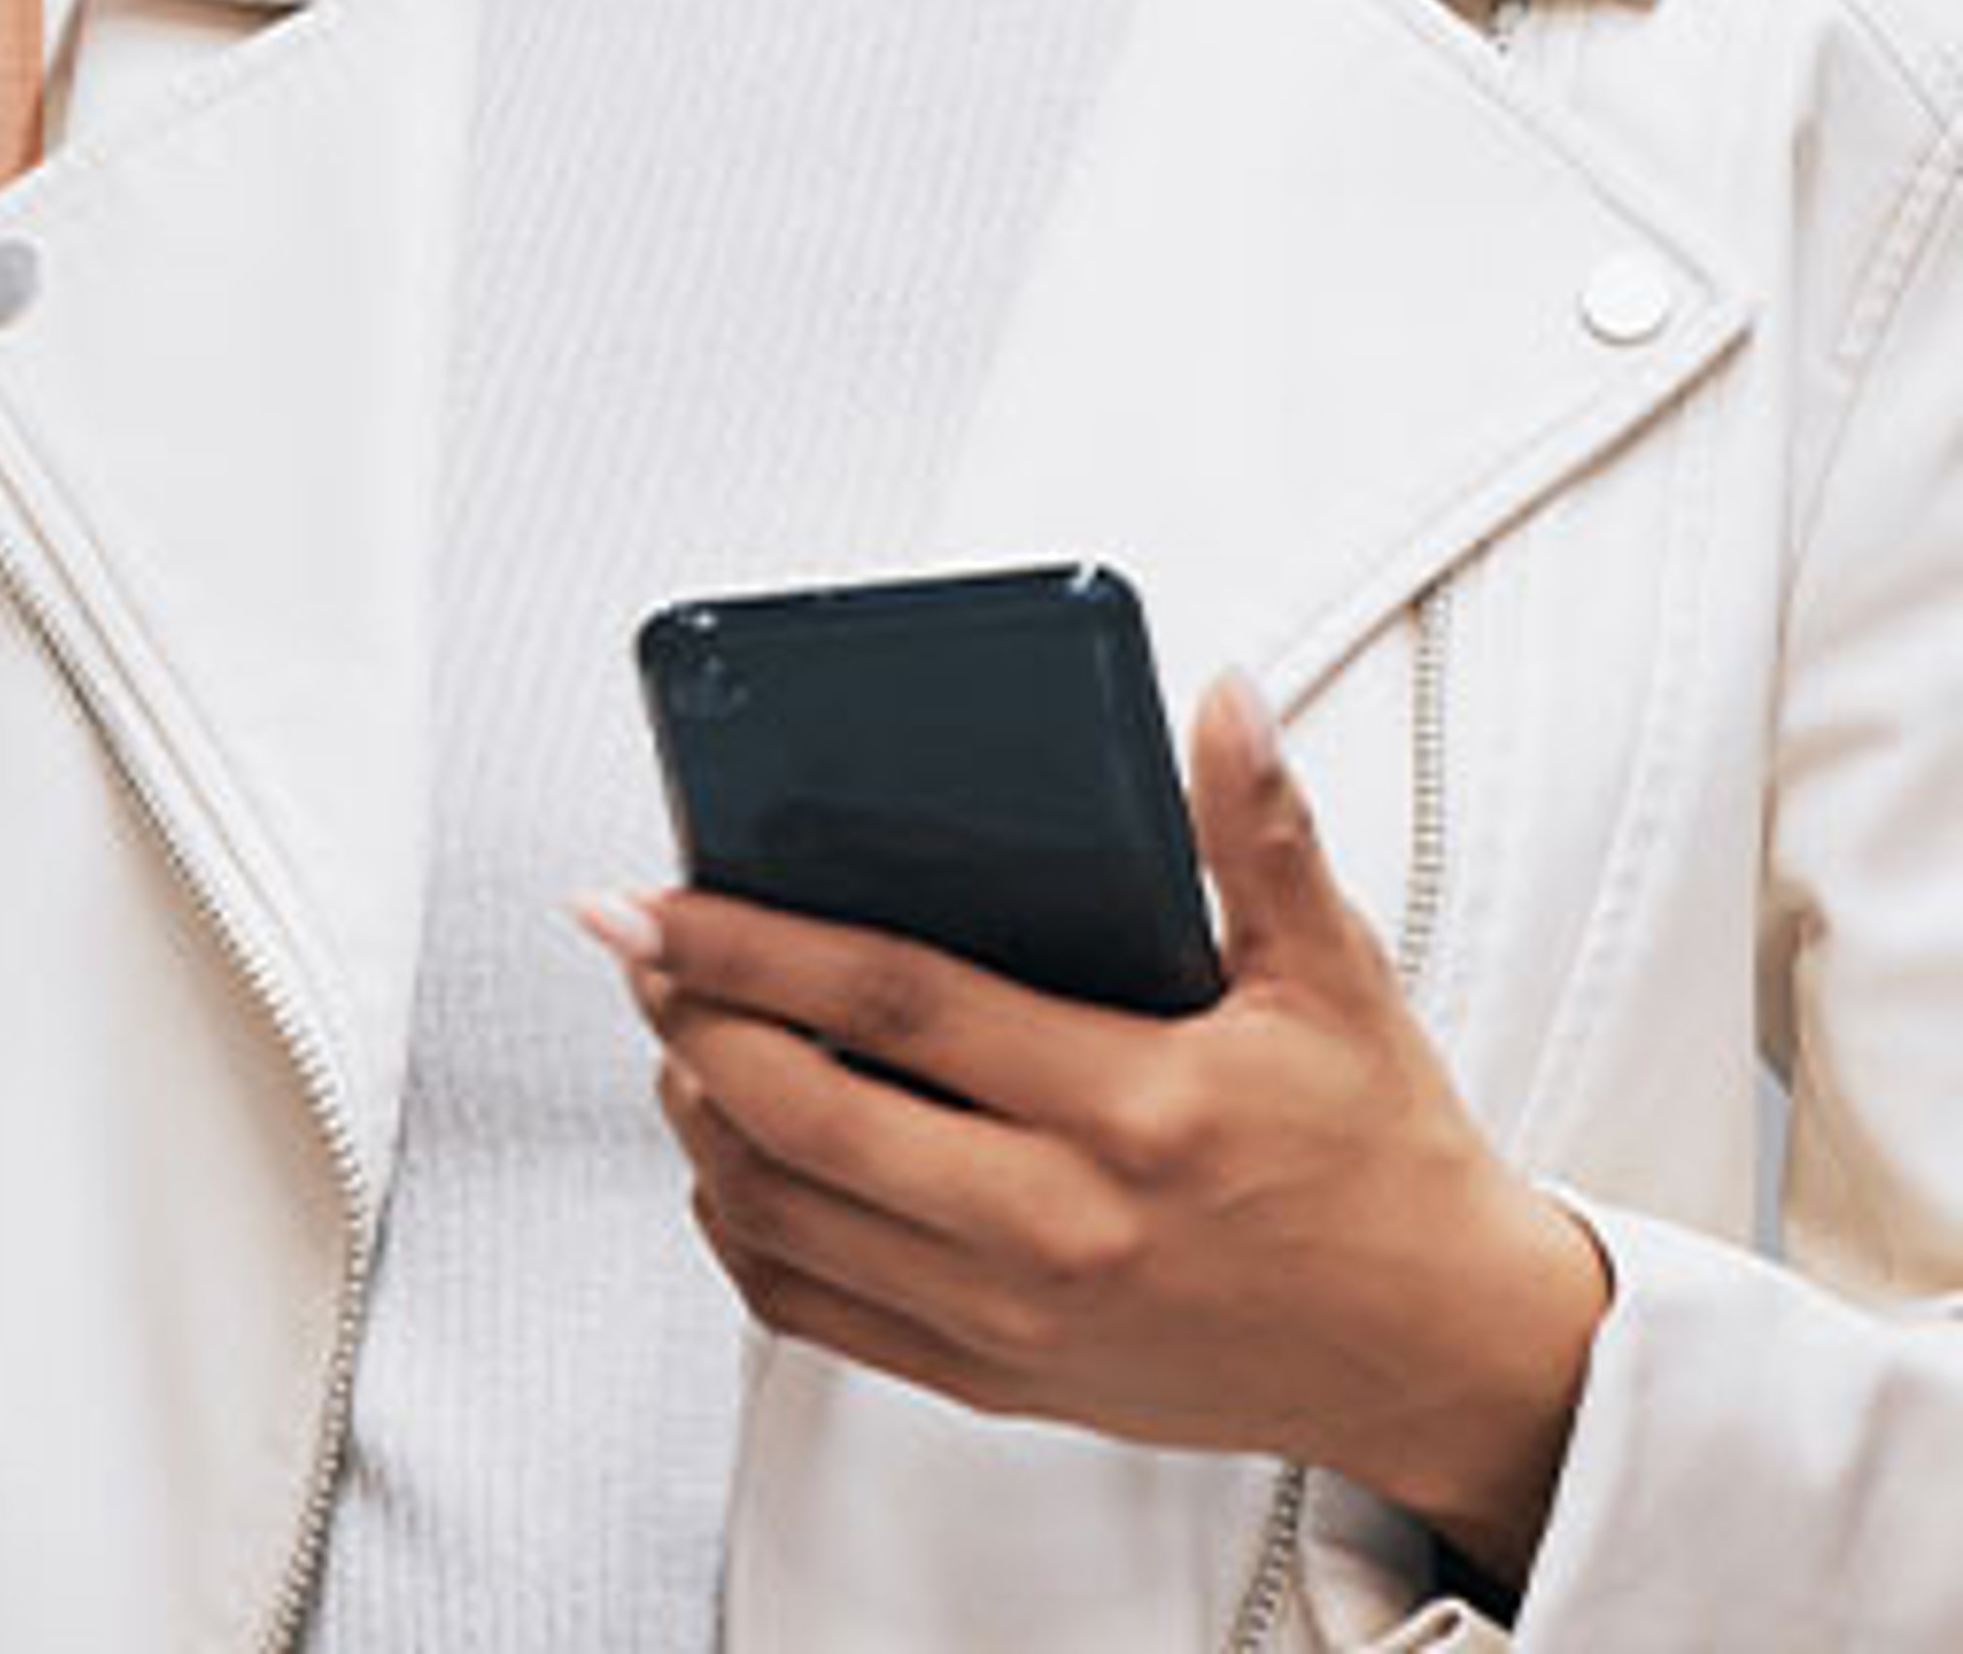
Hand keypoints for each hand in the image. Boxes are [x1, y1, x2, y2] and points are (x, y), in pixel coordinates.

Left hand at [575, 672, 1610, 1592]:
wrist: (1441, 1356)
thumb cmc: (1381, 1160)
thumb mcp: (1336, 979)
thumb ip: (1261, 830)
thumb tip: (1222, 696)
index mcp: (1134, 1108)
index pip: (894, 1004)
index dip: (752, 943)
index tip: (654, 896)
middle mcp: (1062, 1226)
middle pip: (805, 1117)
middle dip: (687, 1018)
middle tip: (634, 944)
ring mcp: (1021, 1318)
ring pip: (787, 1218)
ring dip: (698, 1117)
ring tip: (674, 1029)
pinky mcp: (1003, 1380)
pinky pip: (818, 1315)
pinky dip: (741, 1231)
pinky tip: (727, 1155)